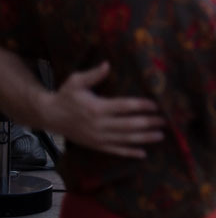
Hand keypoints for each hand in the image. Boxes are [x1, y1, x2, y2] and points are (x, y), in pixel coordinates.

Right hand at [40, 62, 165, 157]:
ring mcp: (97, 137)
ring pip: (125, 139)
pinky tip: (143, 154)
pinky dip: (129, 153)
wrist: (49, 116)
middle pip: (128, 125)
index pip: (124, 107)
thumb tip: (107, 64)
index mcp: (97, 108)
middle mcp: (99, 124)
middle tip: (164, 121)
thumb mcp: (75, 82)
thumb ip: (93, 74)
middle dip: (148, 123)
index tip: (156, 105)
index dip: (141, 106)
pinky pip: (115, 151)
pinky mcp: (95, 145)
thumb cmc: (65, 96)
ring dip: (144, 138)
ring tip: (160, 135)